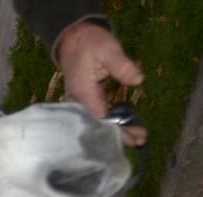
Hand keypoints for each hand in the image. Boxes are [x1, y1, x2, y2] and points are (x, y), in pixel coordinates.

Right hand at [56, 21, 145, 145]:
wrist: (72, 38)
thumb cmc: (89, 43)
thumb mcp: (107, 49)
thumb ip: (122, 66)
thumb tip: (138, 80)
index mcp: (84, 93)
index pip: (101, 118)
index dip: (118, 129)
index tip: (136, 135)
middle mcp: (80, 102)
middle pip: (99, 124)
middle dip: (119, 135)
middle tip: (141, 140)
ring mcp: (82, 101)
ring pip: (99, 121)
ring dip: (117, 130)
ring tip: (137, 137)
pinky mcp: (86, 99)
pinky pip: (98, 114)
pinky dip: (112, 121)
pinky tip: (124, 125)